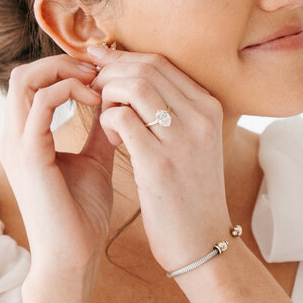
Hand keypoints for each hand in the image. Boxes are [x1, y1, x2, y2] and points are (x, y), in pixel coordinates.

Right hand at [0, 53, 115, 279]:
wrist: (74, 257)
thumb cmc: (81, 216)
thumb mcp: (94, 161)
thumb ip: (98, 131)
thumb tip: (114, 103)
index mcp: (26, 137)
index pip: (32, 82)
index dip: (65, 68)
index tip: (101, 74)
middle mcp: (14, 137)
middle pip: (24, 74)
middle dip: (63, 63)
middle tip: (99, 72)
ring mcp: (17, 145)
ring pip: (25, 81)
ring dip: (65, 73)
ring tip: (97, 84)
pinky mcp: (29, 155)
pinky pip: (40, 104)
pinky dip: (69, 92)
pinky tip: (97, 103)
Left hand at [83, 43, 231, 275]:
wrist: (202, 243)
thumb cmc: (189, 194)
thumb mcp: (193, 144)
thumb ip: (172, 112)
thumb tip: (133, 80)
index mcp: (209, 108)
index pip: (161, 62)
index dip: (124, 58)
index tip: (100, 63)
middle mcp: (200, 117)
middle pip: (146, 68)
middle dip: (110, 72)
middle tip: (93, 90)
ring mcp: (182, 139)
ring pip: (133, 87)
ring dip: (107, 95)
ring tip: (103, 115)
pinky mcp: (159, 163)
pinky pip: (121, 120)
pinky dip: (107, 121)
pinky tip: (111, 140)